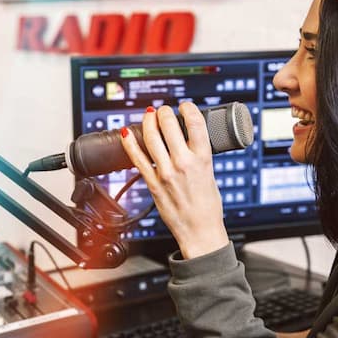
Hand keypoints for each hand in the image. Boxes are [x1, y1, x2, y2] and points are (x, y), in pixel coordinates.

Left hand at [120, 102, 228, 258]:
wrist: (200, 231)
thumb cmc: (208, 207)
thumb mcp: (210, 174)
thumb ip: (198, 157)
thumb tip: (188, 141)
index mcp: (203, 159)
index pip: (195, 123)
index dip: (188, 108)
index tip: (184, 106)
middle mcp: (184, 163)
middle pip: (169, 125)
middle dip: (165, 112)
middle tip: (163, 110)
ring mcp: (166, 173)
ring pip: (151, 137)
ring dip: (148, 121)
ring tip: (149, 116)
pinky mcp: (153, 183)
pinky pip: (137, 158)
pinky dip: (130, 143)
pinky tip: (127, 133)